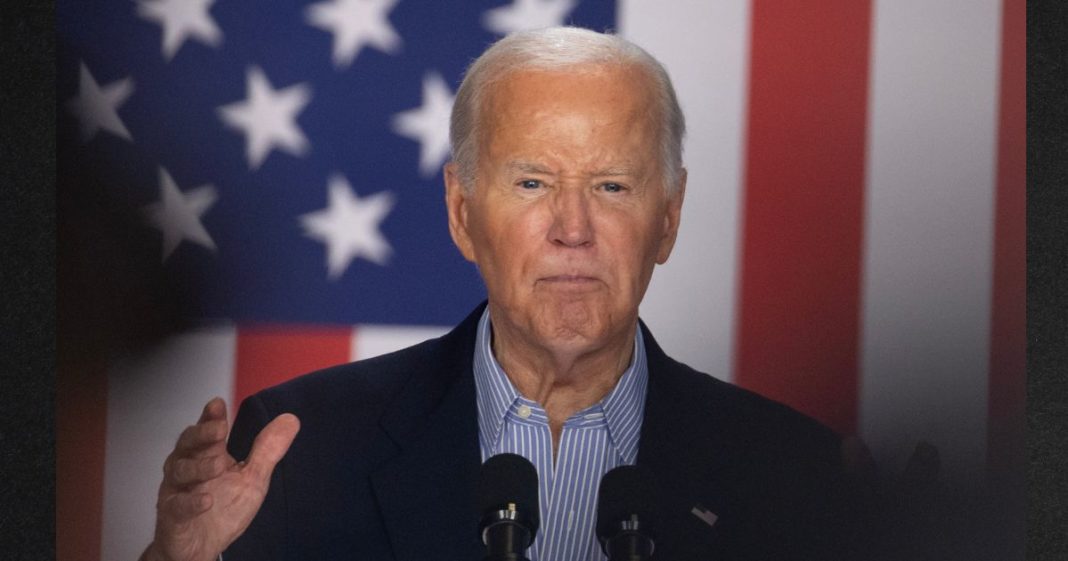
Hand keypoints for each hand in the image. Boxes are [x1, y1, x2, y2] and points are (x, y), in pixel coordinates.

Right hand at [140, 397, 299, 560]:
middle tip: (219, 428)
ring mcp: (177, 491)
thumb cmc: (222, 510)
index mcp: (208, 455)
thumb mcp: (252, 478)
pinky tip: (206, 501)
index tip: (218, 404)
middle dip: (202, 434)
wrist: (201, 548)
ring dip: (199, 467)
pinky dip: (191, 502)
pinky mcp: (172, 517)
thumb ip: (267, 450)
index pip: (207, 430)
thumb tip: (291, 420)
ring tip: (218, 465)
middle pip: (188, 443)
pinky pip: (177, 506)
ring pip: (179, 471)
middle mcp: (188, 468)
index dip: (211, 416)